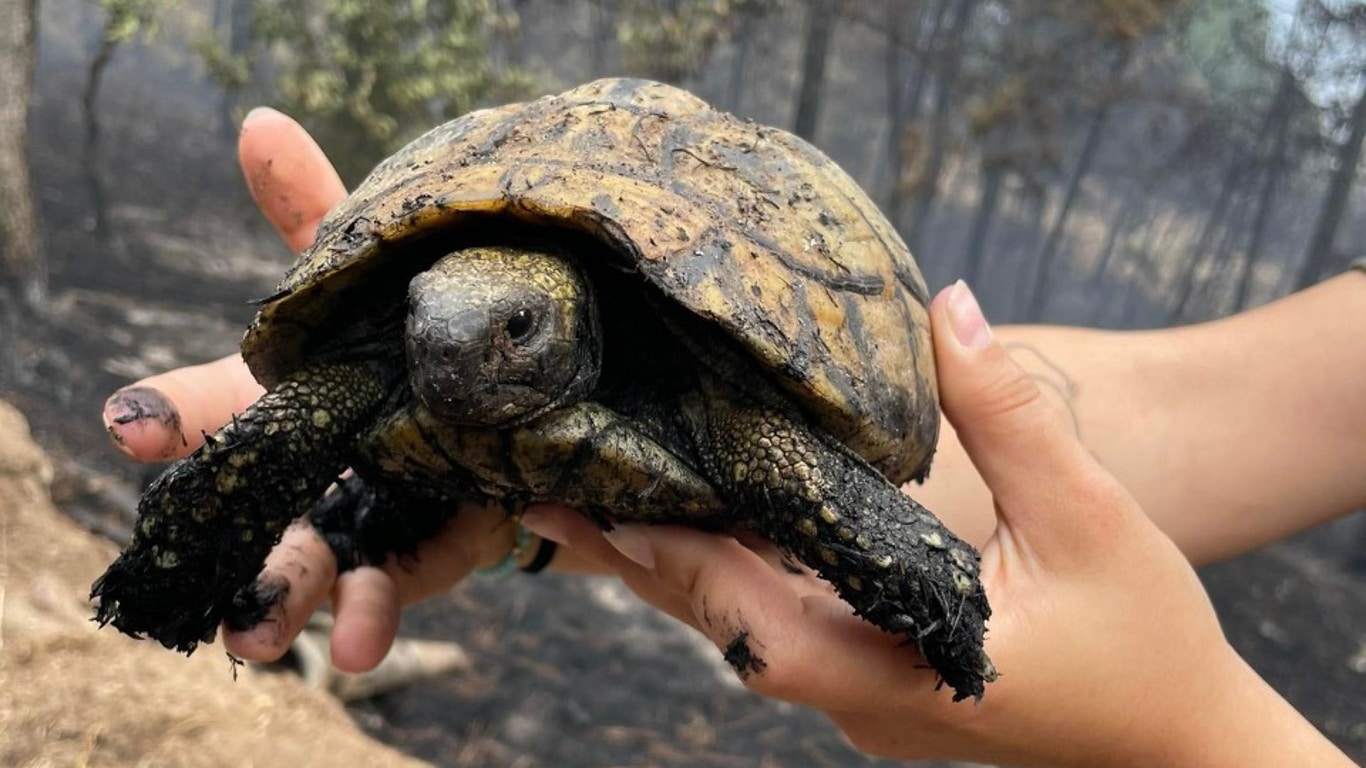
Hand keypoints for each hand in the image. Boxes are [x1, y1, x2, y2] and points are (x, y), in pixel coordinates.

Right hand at [101, 108, 524, 670]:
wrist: (494, 405)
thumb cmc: (405, 339)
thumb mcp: (368, 280)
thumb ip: (314, 214)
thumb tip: (258, 123)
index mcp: (283, 395)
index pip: (215, 401)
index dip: (173, 411)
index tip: (132, 424)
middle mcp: (305, 466)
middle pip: (252, 503)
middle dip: (229, 531)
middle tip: (197, 563)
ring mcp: (353, 518)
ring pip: (303, 565)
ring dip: (283, 600)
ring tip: (261, 638)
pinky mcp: (410, 556)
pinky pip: (386, 591)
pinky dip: (370, 619)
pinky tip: (363, 645)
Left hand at [519, 282, 1350, 765]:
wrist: (1191, 753)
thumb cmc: (1151, 647)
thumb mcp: (1091, 520)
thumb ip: (1011, 415)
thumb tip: (948, 308)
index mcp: (895, 667)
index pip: (747, 613)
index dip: (659, 556)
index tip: (580, 502)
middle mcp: (859, 697)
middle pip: (722, 624)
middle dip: (633, 559)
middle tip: (542, 495)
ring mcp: (867, 703)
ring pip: (747, 631)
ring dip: (675, 570)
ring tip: (597, 505)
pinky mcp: (884, 691)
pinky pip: (786, 632)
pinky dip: (735, 581)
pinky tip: (708, 537)